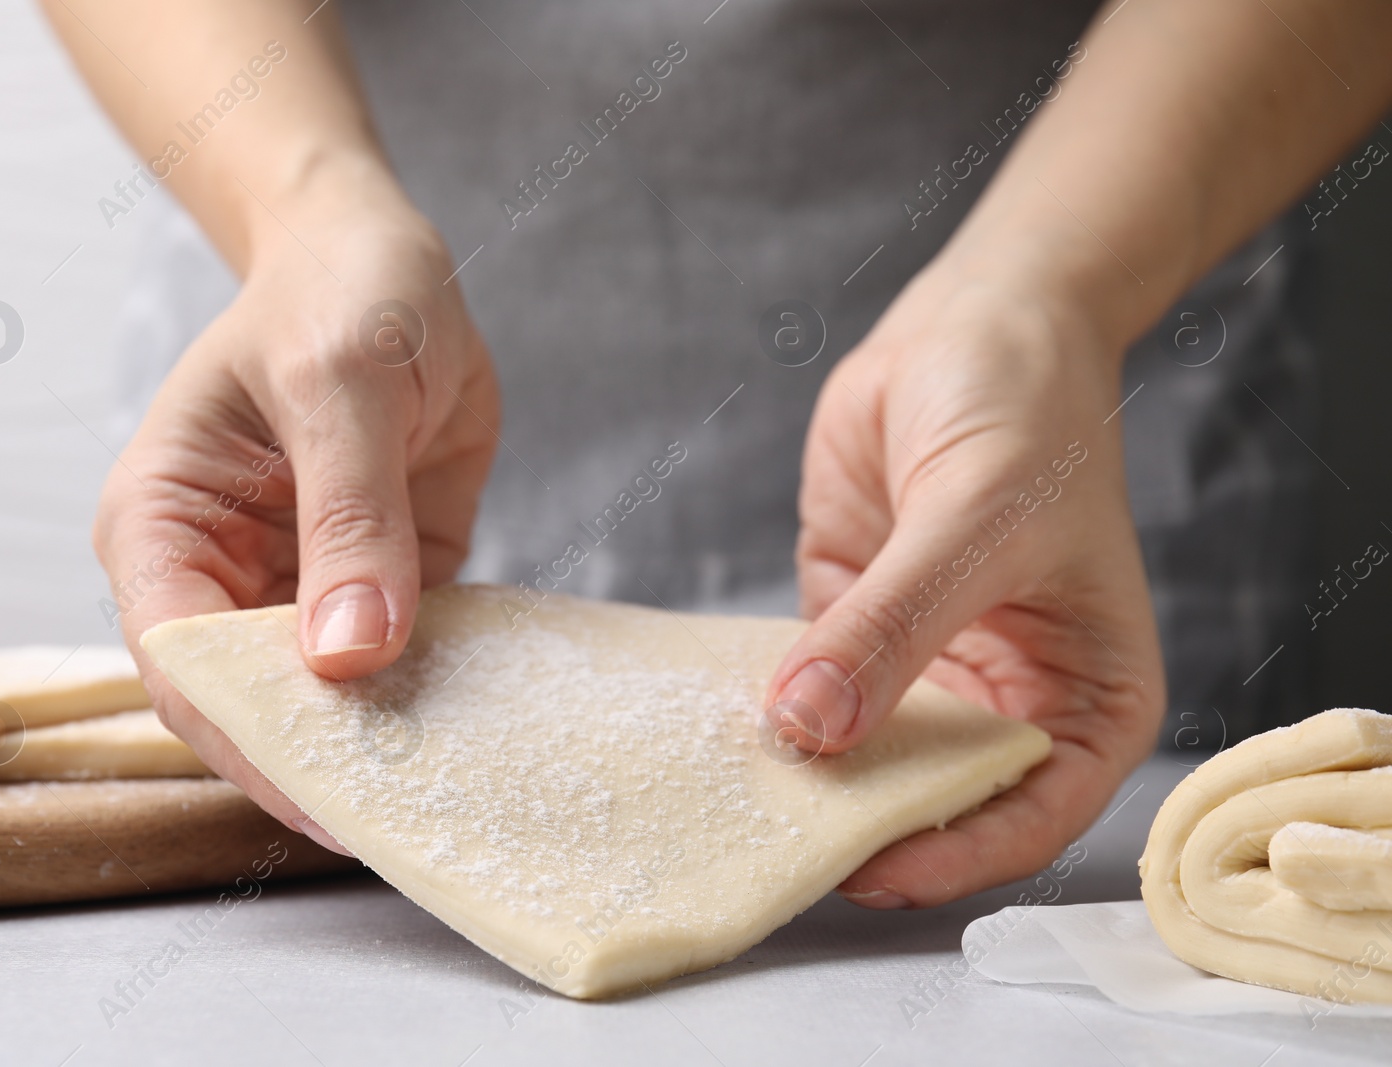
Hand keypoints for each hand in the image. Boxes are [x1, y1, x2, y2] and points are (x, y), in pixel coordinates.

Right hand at [93, 206, 497, 852]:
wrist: (388, 262)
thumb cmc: (335, 292)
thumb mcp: (339, 381)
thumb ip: (348, 514)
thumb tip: (350, 657)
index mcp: (160, 524)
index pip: (185, 665)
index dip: (251, 739)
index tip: (331, 797)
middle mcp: (219, 573)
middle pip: (250, 703)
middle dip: (320, 758)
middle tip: (406, 817)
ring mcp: (297, 588)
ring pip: (326, 700)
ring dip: (384, 741)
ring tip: (454, 795)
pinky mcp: (374, 588)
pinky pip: (399, 663)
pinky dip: (435, 698)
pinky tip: (485, 734)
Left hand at [764, 259, 1165, 907]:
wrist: (977, 324)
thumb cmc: (1027, 414)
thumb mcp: (974, 521)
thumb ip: (893, 626)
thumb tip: (811, 725)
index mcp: (1086, 700)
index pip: (1028, 816)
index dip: (953, 856)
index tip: (868, 867)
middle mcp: (1008, 700)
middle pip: (938, 802)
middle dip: (867, 826)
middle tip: (781, 846)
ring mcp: (927, 670)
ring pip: (866, 757)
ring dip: (810, 775)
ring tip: (742, 797)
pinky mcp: (858, 630)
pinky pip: (813, 691)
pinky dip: (776, 712)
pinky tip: (727, 727)